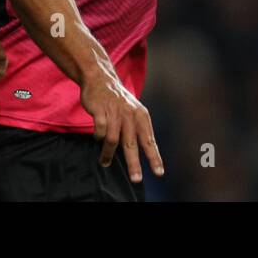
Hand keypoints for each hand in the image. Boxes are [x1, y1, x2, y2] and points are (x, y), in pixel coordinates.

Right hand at [80, 66, 163, 183]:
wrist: (100, 78)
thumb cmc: (118, 100)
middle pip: (132, 144)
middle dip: (134, 163)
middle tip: (136, 178)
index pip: (149, 140)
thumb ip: (137, 130)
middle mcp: (130, 114)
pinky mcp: (100, 110)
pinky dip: (98, 137)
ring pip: (113, 139)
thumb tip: (145, 152)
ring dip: (108, 153)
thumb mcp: (133, 111)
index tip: (159, 173)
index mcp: (141, 116)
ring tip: (105, 162)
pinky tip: (98, 137)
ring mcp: (115, 112)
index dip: (154, 158)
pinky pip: (100, 130)